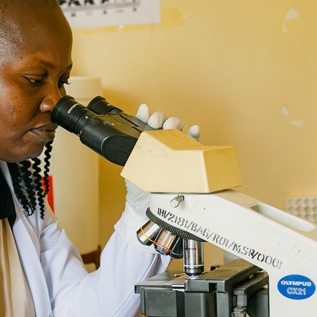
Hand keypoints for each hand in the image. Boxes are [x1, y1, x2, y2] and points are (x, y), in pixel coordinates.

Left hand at [120, 103, 200, 240]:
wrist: (147, 204)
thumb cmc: (138, 185)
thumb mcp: (130, 166)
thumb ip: (129, 152)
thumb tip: (121, 141)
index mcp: (145, 140)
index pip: (146, 121)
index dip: (145, 114)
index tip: (144, 112)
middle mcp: (160, 141)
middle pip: (164, 122)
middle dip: (161, 118)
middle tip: (156, 124)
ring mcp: (174, 147)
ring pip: (178, 128)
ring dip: (175, 123)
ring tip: (172, 127)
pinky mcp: (187, 156)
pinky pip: (193, 143)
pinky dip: (194, 134)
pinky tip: (194, 130)